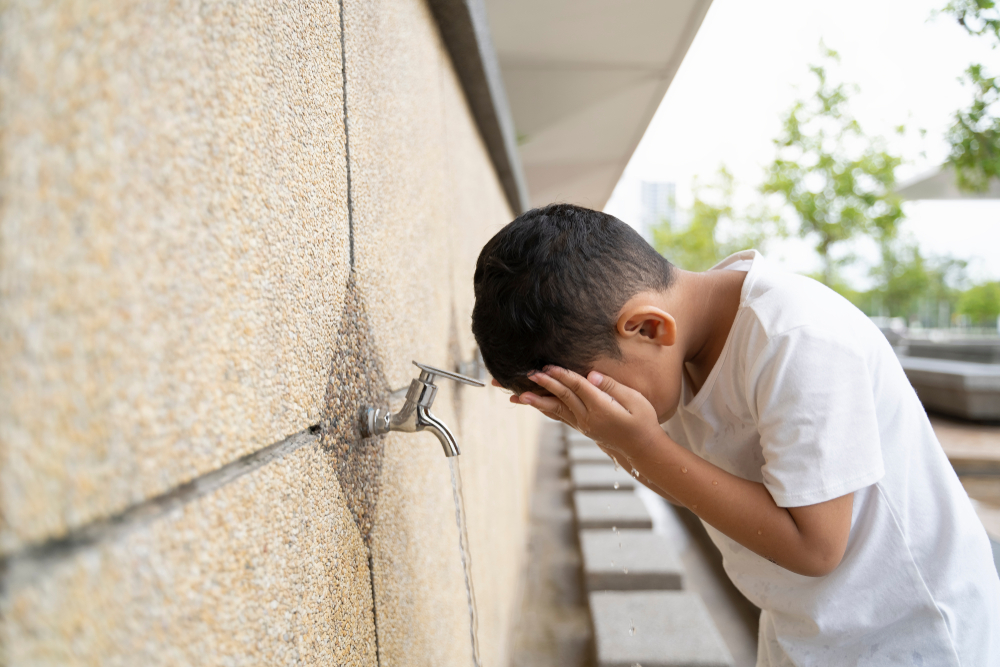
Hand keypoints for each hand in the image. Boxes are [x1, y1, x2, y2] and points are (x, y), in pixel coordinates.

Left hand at [509, 366, 664, 461]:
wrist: (642, 448)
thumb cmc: (643, 421)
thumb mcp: (635, 400)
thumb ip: (612, 387)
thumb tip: (591, 375)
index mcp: (601, 409)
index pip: (578, 387)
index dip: (563, 375)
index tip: (549, 366)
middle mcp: (588, 419)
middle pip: (563, 397)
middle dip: (545, 384)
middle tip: (529, 374)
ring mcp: (583, 425)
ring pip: (556, 410)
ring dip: (537, 401)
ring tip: (518, 396)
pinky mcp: (582, 428)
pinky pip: (560, 417)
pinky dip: (546, 410)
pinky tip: (535, 404)